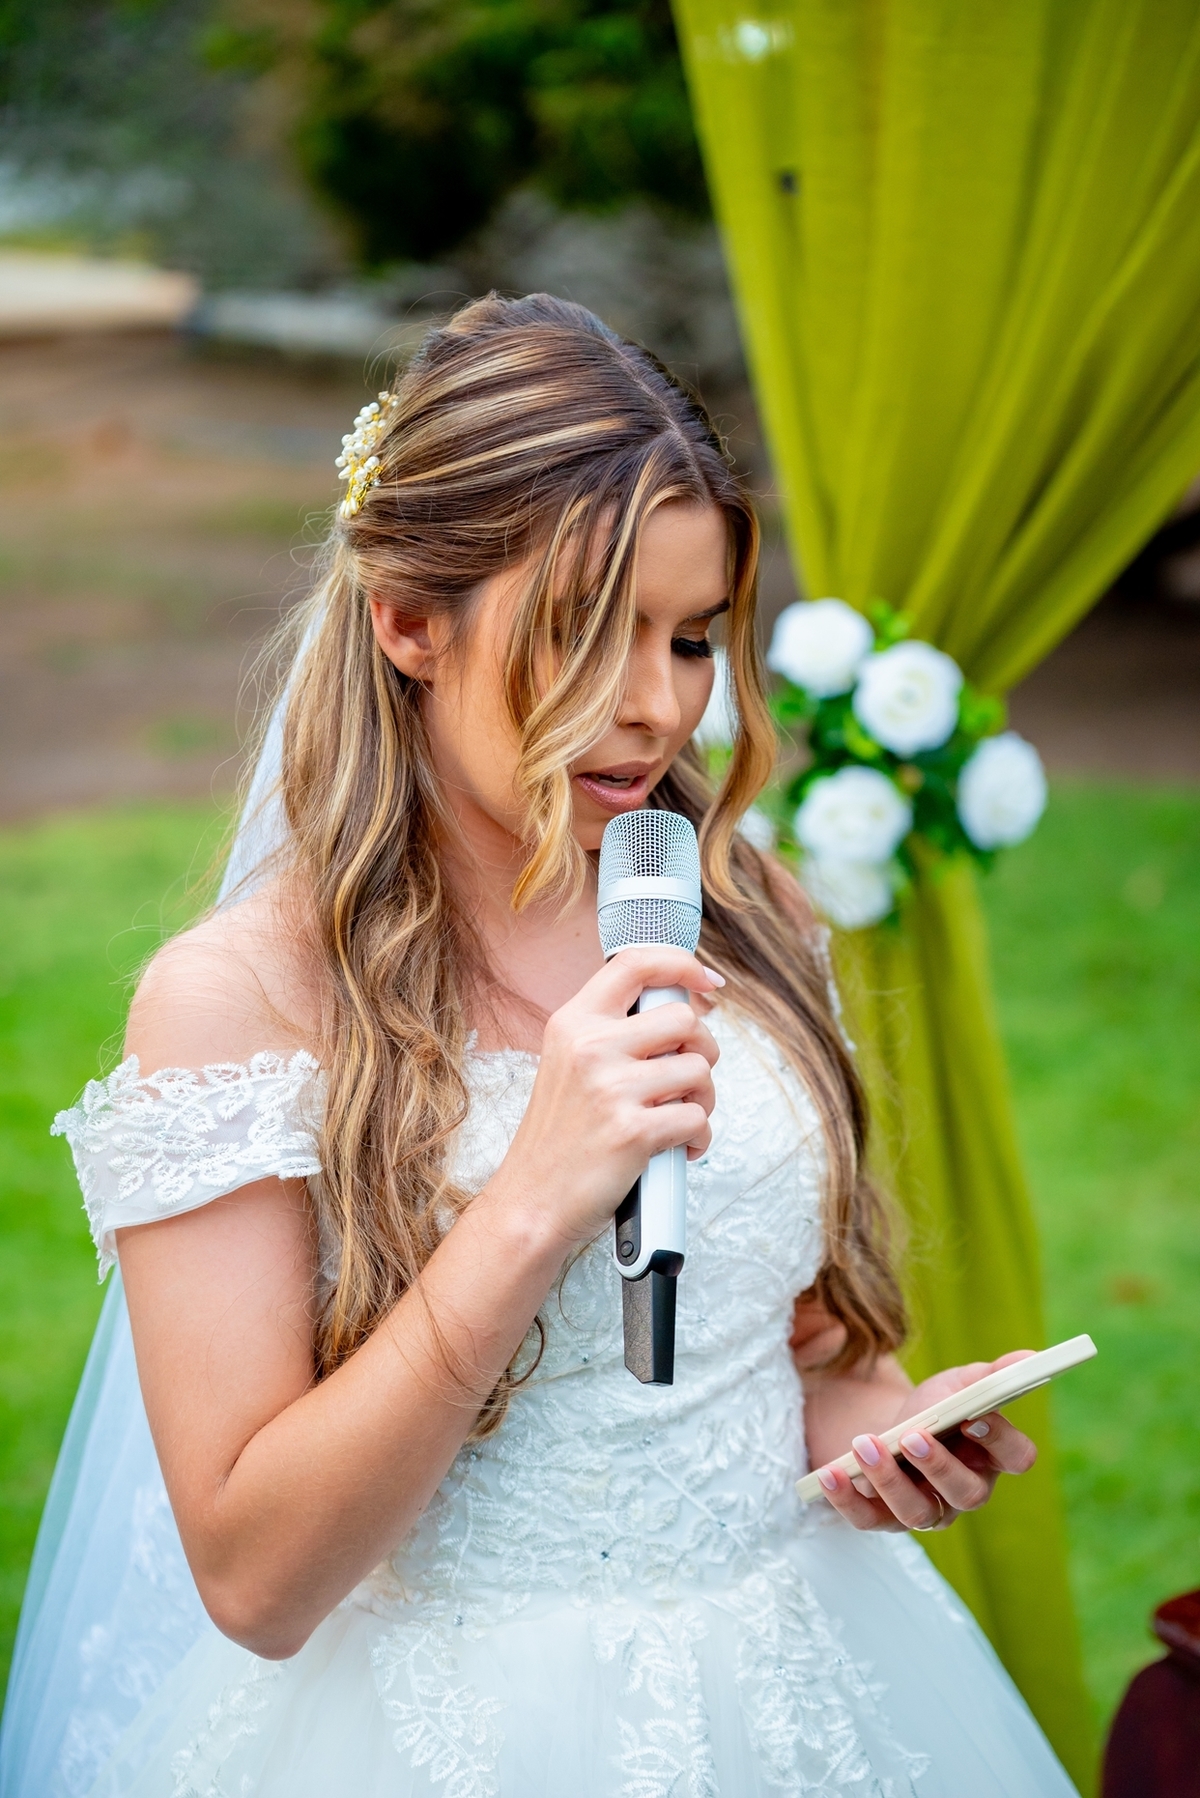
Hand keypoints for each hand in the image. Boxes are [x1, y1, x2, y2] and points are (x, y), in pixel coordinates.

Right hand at [489, 947, 720, 1254]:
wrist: (531, 1203)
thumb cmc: (558, 1139)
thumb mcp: (568, 1065)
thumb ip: (613, 1033)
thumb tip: (683, 1008)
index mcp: (573, 1022)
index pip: (635, 964)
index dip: (683, 964)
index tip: (708, 983)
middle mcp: (590, 1046)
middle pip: (684, 1018)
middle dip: (703, 1049)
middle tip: (689, 1078)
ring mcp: (611, 1088)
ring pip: (700, 1070)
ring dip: (704, 1099)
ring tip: (679, 1117)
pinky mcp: (632, 1131)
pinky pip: (697, 1119)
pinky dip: (699, 1137)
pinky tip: (678, 1148)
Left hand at [813, 1353, 1038, 1533]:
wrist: (892, 1428)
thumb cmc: (935, 1408)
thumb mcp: (959, 1384)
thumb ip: (991, 1375)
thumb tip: (1029, 1359)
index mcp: (993, 1457)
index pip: (1017, 1457)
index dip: (1000, 1439)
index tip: (972, 1417)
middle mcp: (965, 1492)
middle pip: (966, 1493)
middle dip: (939, 1466)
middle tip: (912, 1436)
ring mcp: (927, 1510)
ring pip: (917, 1512)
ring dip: (889, 1480)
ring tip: (864, 1445)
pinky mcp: (885, 1518)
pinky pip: (869, 1520)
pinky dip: (848, 1499)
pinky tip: (830, 1474)